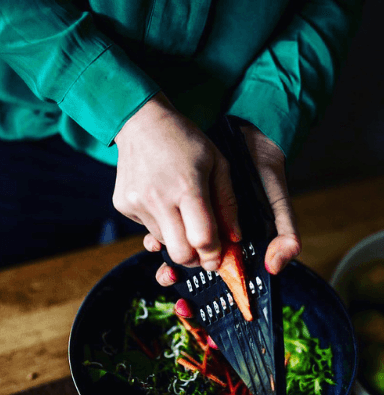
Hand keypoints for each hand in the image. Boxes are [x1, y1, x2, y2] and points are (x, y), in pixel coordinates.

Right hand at [144, 120, 300, 286]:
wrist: (141, 121)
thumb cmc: (185, 140)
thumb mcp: (218, 164)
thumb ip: (228, 203)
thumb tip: (234, 238)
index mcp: (187, 187)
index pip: (202, 239)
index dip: (214, 254)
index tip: (220, 256)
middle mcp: (159, 199)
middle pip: (180, 254)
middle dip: (196, 259)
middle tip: (205, 250)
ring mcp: (137, 203)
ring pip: (164, 243)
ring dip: (179, 238)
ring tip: (183, 212)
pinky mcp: (123, 205)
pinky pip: (148, 229)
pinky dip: (161, 224)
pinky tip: (164, 201)